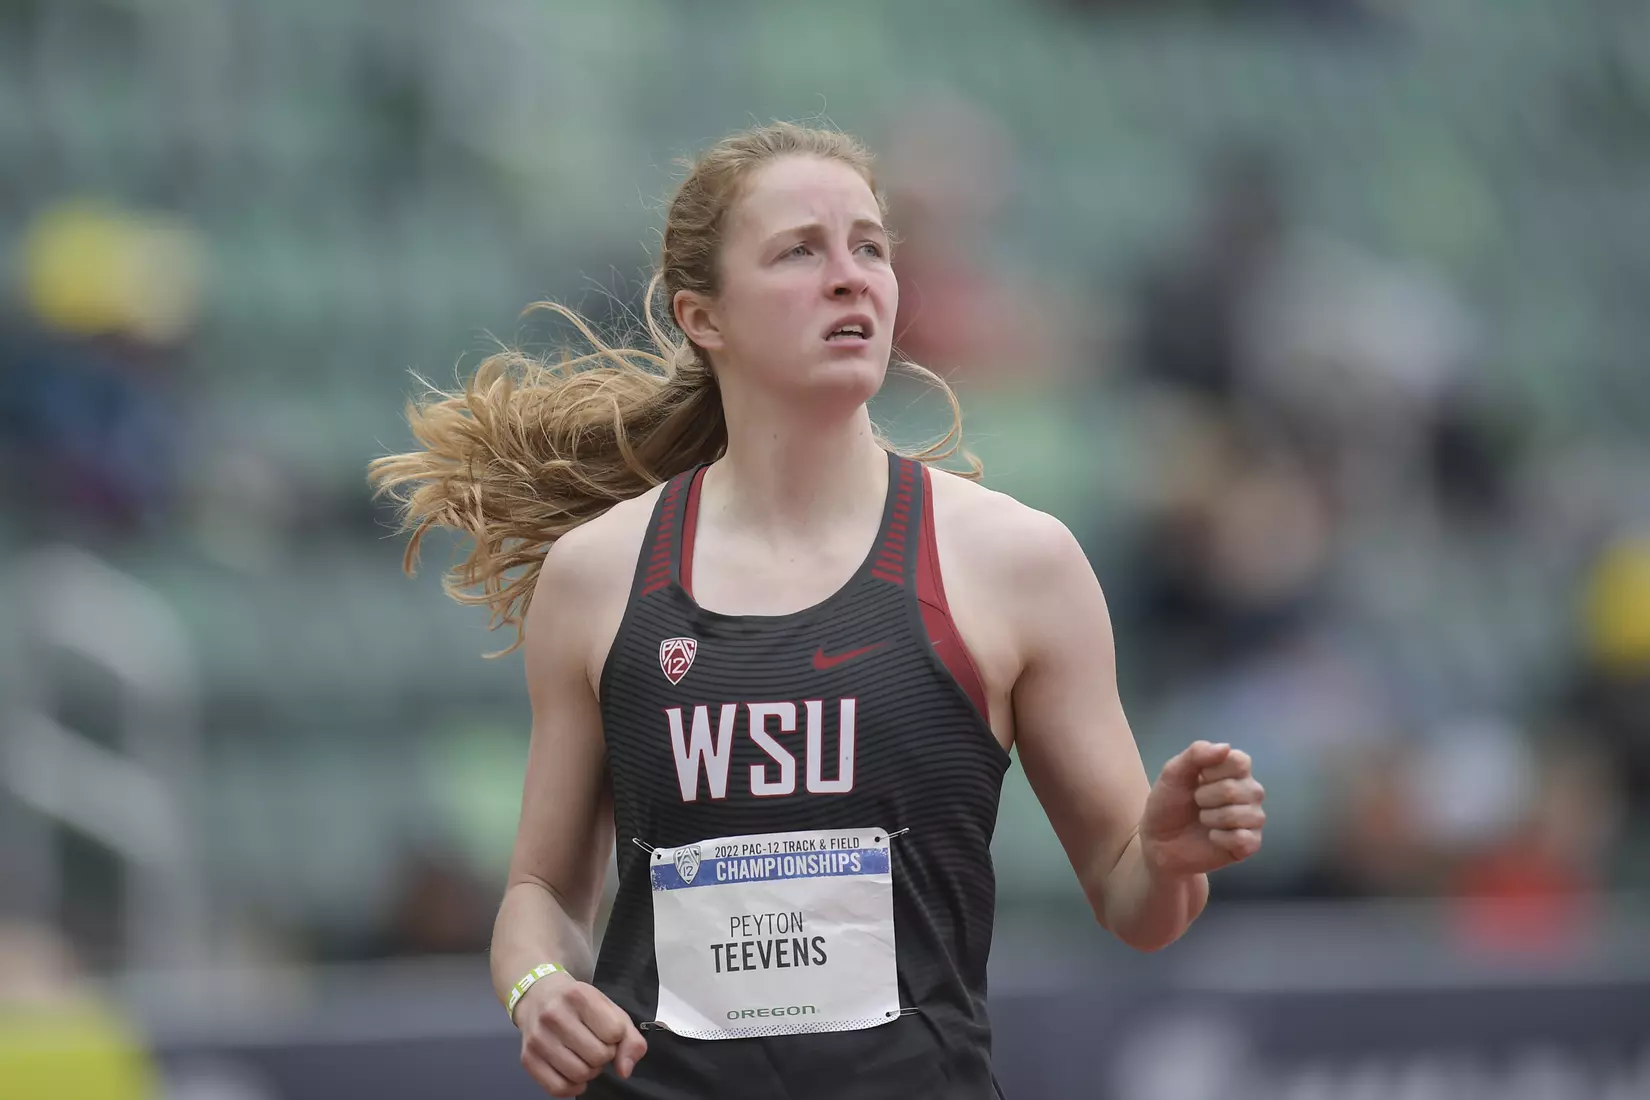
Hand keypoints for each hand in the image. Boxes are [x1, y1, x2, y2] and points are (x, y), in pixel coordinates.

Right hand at [516, 974, 647, 1096]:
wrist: (538, 996)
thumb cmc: (579, 1005)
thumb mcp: (609, 1010)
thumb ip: (629, 1038)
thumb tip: (625, 1070)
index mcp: (579, 995)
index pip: (614, 1032)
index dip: (615, 1037)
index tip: (605, 1030)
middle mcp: (554, 1015)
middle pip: (598, 1056)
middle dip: (603, 1055)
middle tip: (595, 1045)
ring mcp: (538, 1038)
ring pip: (580, 1074)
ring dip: (589, 1071)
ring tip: (583, 1056)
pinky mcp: (527, 1058)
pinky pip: (558, 1088)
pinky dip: (573, 1087)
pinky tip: (573, 1073)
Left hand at [1140, 740, 1264, 876]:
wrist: (1159, 841)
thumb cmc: (1168, 803)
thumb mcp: (1173, 773)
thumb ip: (1196, 754)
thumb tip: (1226, 747)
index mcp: (1234, 770)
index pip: (1241, 761)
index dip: (1214, 771)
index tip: (1199, 778)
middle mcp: (1249, 791)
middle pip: (1240, 789)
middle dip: (1206, 798)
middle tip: (1196, 803)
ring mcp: (1252, 818)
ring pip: (1243, 815)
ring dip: (1212, 818)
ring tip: (1203, 820)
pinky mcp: (1250, 843)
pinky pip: (1244, 839)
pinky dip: (1221, 839)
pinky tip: (1212, 838)